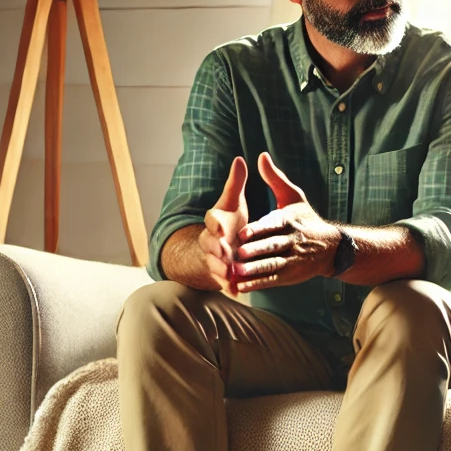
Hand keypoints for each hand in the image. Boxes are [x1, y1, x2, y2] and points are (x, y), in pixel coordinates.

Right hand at [198, 157, 247, 296]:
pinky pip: (223, 281)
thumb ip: (236, 184)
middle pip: (210, 244)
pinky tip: (236, 291)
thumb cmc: (231, 222)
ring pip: (214, 264)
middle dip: (216, 248)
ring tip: (229, 273)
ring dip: (221, 268)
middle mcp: (212, 241)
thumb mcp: (234, 203)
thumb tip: (241, 158)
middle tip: (224, 251)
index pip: (212, 220)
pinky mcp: (222, 274)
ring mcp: (215, 259)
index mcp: (216, 222)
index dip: (215, 223)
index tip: (221, 225)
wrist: (224, 247)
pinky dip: (229, 286)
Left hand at [232, 152, 341, 291]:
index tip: (243, 232)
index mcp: (292, 221)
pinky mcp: (291, 276)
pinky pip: (272, 280)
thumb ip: (275, 179)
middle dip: (256, 251)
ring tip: (236, 272)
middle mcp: (294, 241)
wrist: (333, 248)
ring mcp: (294, 261)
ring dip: (254, 270)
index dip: (259, 229)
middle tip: (237, 253)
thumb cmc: (307, 219)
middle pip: (273, 246)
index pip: (275, 225)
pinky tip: (241, 286)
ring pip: (272, 265)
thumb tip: (261, 156)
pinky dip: (257, 284)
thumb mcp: (294, 197)